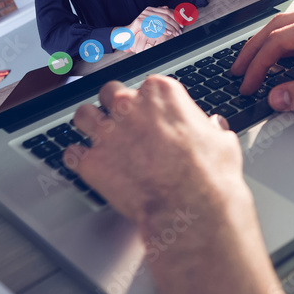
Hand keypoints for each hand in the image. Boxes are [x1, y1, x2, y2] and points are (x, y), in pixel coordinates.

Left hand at [65, 76, 285, 293]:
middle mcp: (130, 106)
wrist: (190, 207)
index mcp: (162, 93)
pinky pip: (71, 153)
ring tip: (96, 136)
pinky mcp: (92, 162)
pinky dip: (77, 159)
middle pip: (110, 92)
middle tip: (123, 122)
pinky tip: (84, 164)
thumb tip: (212, 126)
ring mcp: (107, 133)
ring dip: (89, 125)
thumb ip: (210, 128)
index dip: (148, 103)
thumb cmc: (209, 173)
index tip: (152, 114)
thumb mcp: (221, 140)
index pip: (147, 85)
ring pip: (83, 115)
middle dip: (115, 106)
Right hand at [126, 6, 182, 52]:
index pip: (168, 10)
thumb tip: (167, 9)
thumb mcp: (151, 22)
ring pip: (162, 19)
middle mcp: (148, 10)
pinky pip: (154, 25)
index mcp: (152, 9)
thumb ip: (159, 16)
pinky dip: (163, 29)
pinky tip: (168, 33)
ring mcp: (143, 15)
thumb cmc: (139, 29)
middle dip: (175, 23)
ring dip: (171, 27)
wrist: (126, 33)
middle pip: (166, 15)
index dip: (176, 17)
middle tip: (180, 31)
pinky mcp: (139, 22)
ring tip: (175, 33)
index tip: (182, 24)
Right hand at [232, 4, 293, 111]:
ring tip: (257, 63)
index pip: (279, 42)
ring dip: (271, 42)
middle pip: (279, 26)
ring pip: (293, 22)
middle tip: (238, 73)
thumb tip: (280, 97)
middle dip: (254, 50)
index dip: (257, 66)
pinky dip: (290, 39)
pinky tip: (290, 53)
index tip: (246, 86)